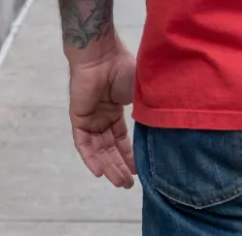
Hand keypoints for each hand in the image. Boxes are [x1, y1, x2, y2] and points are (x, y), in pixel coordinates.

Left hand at [68, 35, 136, 188]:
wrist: (103, 55)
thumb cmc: (124, 67)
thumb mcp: (142, 92)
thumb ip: (147, 109)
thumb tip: (164, 124)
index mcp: (117, 108)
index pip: (121, 138)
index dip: (129, 154)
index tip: (139, 169)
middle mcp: (102, 116)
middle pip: (110, 148)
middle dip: (120, 166)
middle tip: (128, 185)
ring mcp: (90, 117)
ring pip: (98, 149)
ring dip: (108, 166)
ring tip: (120, 183)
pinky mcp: (78, 118)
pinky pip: (83, 143)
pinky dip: (90, 158)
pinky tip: (101, 172)